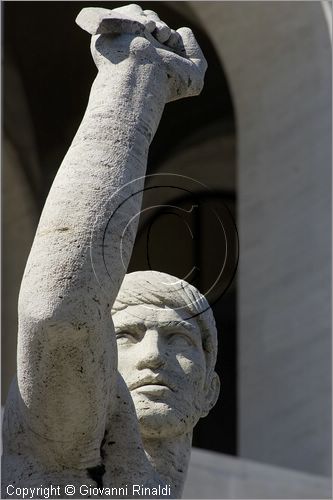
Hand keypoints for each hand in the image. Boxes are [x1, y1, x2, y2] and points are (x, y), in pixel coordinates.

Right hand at [76, 4, 206, 101]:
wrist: (140, 75)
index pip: (166, 38)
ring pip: (143, 17)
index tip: (173, 43)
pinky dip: (138, 16)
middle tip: (164, 38)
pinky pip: (127, 13)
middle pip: (155, 25)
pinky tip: (144, 28)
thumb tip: (182, 32)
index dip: (173, 37)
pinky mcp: (109, 33)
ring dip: (154, 21)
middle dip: (164, 28)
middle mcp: (139, 53)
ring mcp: (124, 43)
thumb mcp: (194, 76)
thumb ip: (196, 54)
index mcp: (155, 62)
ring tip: (155, 33)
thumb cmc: (166, 81)